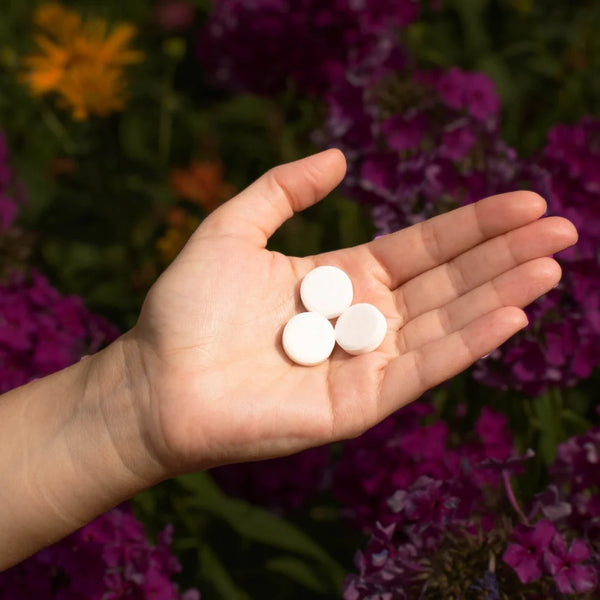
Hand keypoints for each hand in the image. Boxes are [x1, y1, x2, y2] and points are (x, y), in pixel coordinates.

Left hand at [127, 149, 576, 474]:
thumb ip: (281, 189)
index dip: (473, 225)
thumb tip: (340, 157)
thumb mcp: (232, 228)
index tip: (525, 201)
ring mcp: (364, 364)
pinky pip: (420, 370)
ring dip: (499, 295)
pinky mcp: (357, 404)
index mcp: (342, 279)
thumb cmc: (186, 308)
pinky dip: (465, 344)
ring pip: (444, 324)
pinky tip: (509, 315)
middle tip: (562, 228)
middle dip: (503, 255)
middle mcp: (363, 320)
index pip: (423, 248)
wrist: (155, 380)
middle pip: (446, 282)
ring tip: (548, 265)